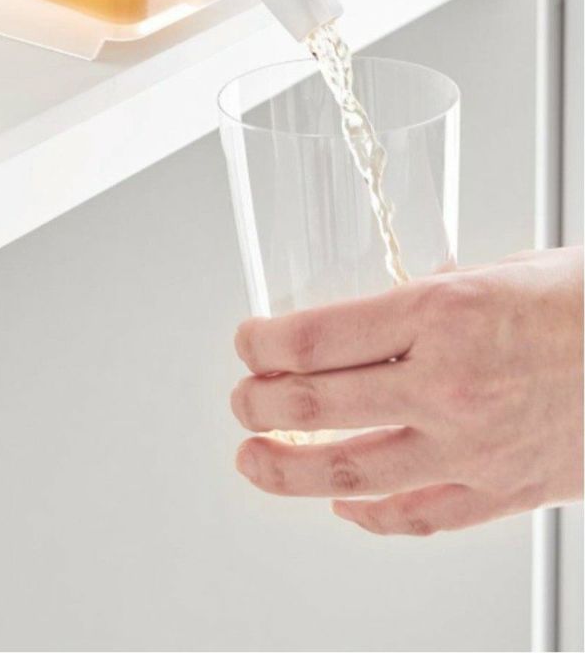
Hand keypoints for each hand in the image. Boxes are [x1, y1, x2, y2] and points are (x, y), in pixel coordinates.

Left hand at [230, 246, 583, 535]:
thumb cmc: (584, 301)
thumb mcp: (494, 272)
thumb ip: (427, 298)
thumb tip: (375, 315)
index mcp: (441, 313)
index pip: (314, 339)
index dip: (261, 344)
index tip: (245, 342)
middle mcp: (449, 382)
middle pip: (316, 406)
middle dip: (258, 405)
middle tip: (238, 400)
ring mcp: (474, 446)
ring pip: (352, 472)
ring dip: (288, 470)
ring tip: (254, 461)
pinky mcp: (505, 491)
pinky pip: (419, 516)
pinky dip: (370, 515)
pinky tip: (344, 505)